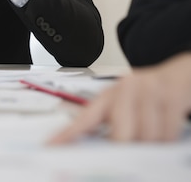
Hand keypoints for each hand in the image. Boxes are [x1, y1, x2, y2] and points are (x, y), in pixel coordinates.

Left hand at [48, 53, 190, 143]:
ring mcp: (148, 91)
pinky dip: (167, 139)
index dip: (67, 134)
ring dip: (150, 144)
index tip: (52, 146)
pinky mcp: (170, 96)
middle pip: (121, 134)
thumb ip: (106, 123)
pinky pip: (167, 133)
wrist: (177, 75)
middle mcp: (125, 90)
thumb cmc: (146, 94)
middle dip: (126, 147)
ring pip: (146, 137)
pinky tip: (164, 130)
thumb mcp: (122, 104)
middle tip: (128, 152)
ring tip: (150, 135)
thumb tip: (93, 147)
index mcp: (108, 96)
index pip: (84, 118)